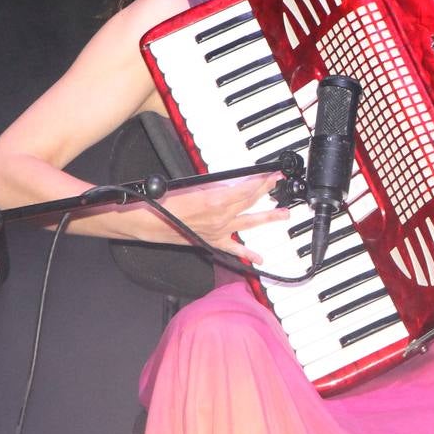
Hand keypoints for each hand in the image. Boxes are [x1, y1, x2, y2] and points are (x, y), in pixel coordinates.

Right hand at [153, 173, 289, 262]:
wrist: (150, 222)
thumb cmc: (166, 201)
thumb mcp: (195, 186)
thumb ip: (217, 186)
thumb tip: (232, 184)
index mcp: (217, 201)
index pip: (247, 189)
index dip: (262, 181)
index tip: (273, 174)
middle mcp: (222, 217)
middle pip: (250, 202)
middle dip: (266, 191)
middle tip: (279, 184)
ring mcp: (219, 231)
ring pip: (249, 223)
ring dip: (268, 218)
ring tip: (284, 214)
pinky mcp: (212, 242)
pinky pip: (233, 249)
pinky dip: (247, 254)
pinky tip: (259, 258)